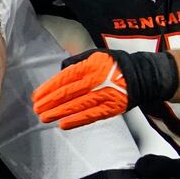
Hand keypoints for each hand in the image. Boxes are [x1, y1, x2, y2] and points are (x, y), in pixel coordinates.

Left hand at [32, 49, 176, 129]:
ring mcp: (104, 95)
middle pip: (68, 93)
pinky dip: (76, 121)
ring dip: (59, 112)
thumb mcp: (96, 54)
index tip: (37, 95)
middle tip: (37, 108)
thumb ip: (77, 61)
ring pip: (77, 106)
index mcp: (91, 65)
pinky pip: (91, 116)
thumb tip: (61, 69)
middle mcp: (96, 80)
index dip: (49, 88)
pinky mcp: (111, 108)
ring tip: (44, 117)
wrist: (143, 76)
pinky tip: (63, 124)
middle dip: (50, 102)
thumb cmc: (116, 64)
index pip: (65, 78)